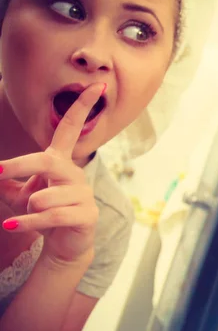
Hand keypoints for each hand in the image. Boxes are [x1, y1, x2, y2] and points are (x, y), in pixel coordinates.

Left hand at [0, 83, 104, 263]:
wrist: (63, 244)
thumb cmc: (41, 212)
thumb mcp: (16, 193)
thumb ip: (3, 179)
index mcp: (61, 162)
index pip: (71, 129)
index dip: (81, 107)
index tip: (95, 86)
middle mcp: (75, 174)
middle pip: (49, 161)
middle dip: (22, 166)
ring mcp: (84, 195)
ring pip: (48, 195)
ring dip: (29, 207)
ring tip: (26, 213)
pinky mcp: (87, 216)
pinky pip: (54, 216)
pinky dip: (29, 222)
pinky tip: (12, 224)